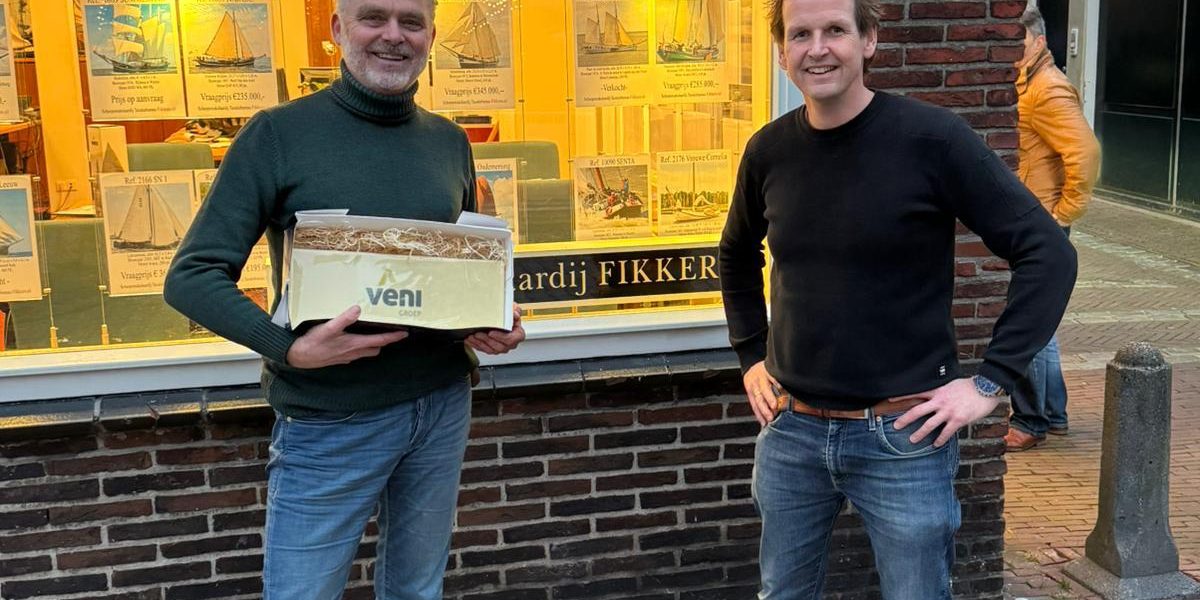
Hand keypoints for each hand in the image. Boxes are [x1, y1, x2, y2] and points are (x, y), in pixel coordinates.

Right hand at [285, 305, 408, 368]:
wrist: (298, 357)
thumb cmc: (313, 343)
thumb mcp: (328, 328)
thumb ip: (344, 318)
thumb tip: (358, 309)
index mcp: (354, 344)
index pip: (380, 340)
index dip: (393, 337)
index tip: (405, 333)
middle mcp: (353, 352)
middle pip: (376, 347)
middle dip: (386, 341)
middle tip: (393, 332)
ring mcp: (347, 357)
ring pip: (367, 352)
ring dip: (374, 344)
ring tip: (377, 334)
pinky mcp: (340, 358)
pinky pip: (356, 354)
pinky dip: (362, 347)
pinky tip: (356, 340)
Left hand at [466, 303, 525, 354]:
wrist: (506, 319)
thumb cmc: (510, 315)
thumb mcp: (514, 309)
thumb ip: (515, 310)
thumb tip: (514, 313)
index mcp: (517, 335)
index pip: (510, 339)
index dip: (500, 337)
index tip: (491, 332)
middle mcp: (510, 344)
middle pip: (499, 346)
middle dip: (486, 340)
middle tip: (478, 334)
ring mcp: (501, 347)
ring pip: (490, 349)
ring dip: (480, 343)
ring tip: (472, 336)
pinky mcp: (492, 349)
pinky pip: (484, 349)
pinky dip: (476, 345)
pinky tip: (470, 340)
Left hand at [743, 361, 782, 426]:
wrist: (752, 358)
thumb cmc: (756, 376)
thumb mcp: (753, 387)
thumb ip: (759, 399)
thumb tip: (766, 416)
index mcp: (750, 390)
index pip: (754, 405)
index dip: (759, 415)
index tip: (765, 423)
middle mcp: (755, 383)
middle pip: (759, 398)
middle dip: (765, 409)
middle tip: (770, 418)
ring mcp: (761, 376)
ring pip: (765, 388)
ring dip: (770, 398)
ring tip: (774, 406)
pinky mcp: (768, 368)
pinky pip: (772, 376)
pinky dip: (777, 382)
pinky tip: (781, 389)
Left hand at [889, 377, 1001, 446]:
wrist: (986, 388)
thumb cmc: (970, 386)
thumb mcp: (951, 384)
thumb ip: (941, 391)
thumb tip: (935, 395)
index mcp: (937, 392)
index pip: (916, 394)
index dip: (902, 397)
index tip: (890, 400)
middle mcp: (940, 402)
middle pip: (917, 411)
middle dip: (905, 419)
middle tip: (895, 426)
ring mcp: (948, 412)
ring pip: (929, 424)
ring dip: (920, 433)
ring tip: (912, 440)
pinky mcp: (958, 420)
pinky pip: (946, 432)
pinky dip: (940, 440)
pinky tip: (935, 445)